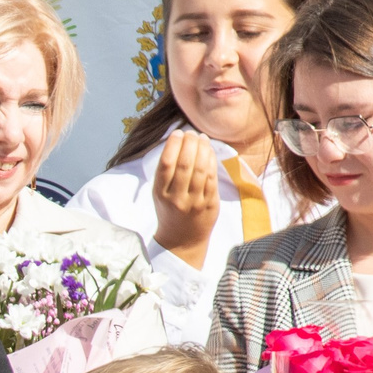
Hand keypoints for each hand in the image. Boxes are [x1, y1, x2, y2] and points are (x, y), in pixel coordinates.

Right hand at [150, 130, 220, 270]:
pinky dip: (212, 161)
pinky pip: (212, 178)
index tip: (178, 133)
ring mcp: (194, 201)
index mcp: (160, 193)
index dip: (173, 145)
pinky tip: (209, 151)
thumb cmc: (170, 211)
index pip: (166, 164)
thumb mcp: (160, 194)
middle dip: (190, 143)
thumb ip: (166, 172)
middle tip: (192, 133)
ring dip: (203, 149)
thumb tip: (178, 142)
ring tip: (202, 138)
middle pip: (184, 164)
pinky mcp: (209, 203)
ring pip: (200, 169)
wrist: (182, 239)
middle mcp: (176, 198)